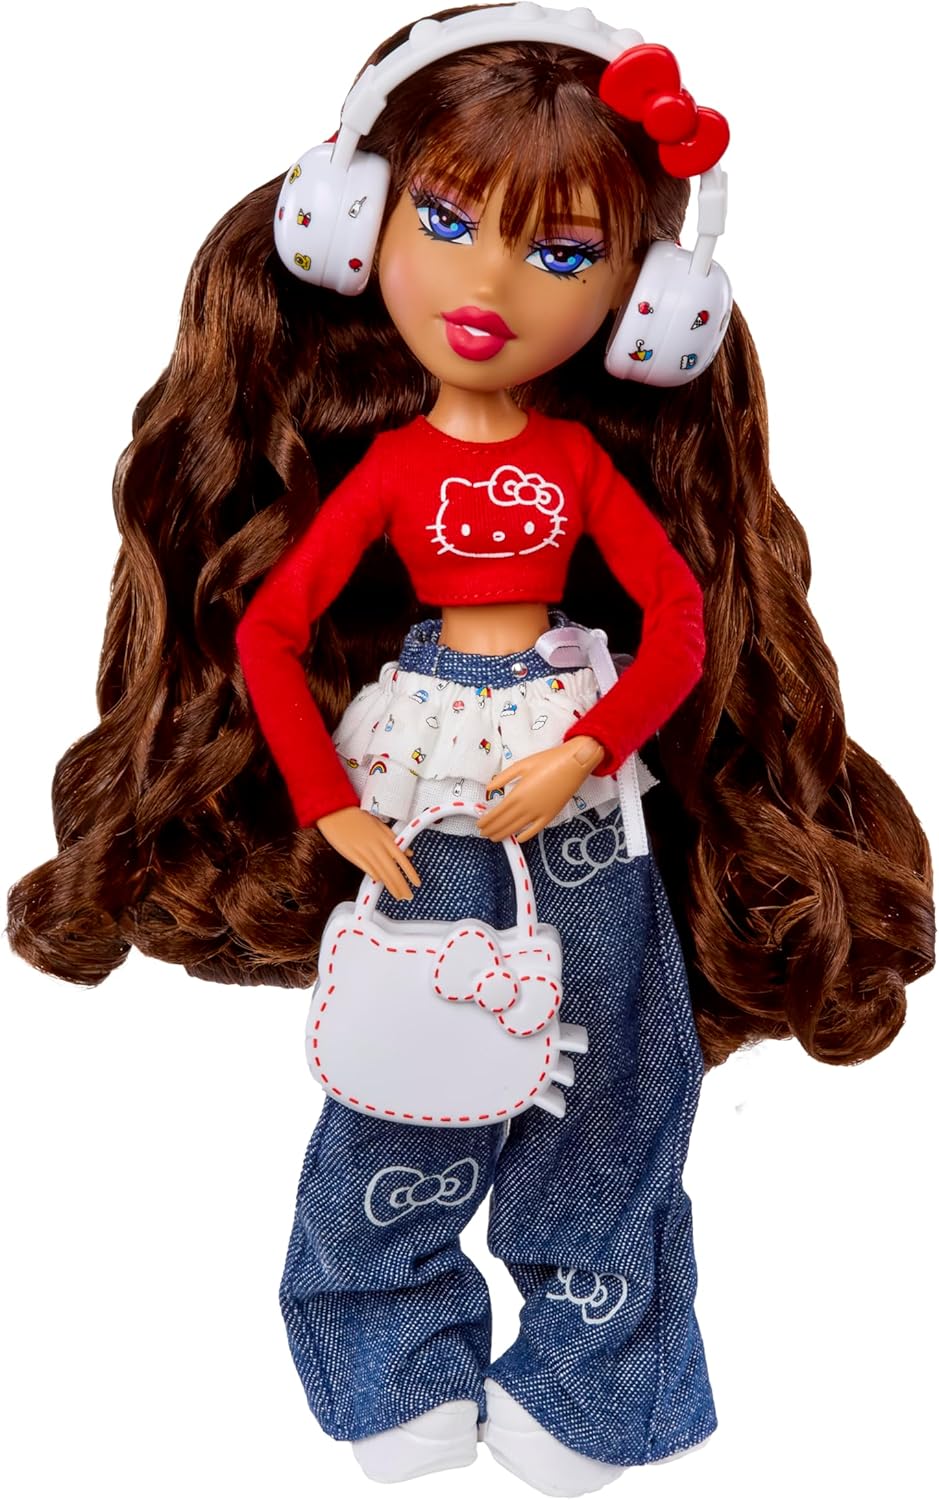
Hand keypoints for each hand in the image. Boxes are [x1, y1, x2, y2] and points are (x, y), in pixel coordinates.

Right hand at [316, 806, 420, 900]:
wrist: (335, 812)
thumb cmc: (356, 817)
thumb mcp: (379, 824)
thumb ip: (393, 839)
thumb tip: (407, 851)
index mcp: (385, 838)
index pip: (402, 859)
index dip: (411, 873)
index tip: (417, 883)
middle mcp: (377, 846)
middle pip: (393, 870)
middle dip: (402, 886)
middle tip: (408, 896)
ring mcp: (365, 852)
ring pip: (382, 873)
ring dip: (391, 886)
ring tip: (397, 895)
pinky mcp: (353, 856)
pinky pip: (367, 869)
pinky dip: (375, 877)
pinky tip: (380, 884)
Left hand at [476, 736, 604, 842]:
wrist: (574, 764)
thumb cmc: (548, 761)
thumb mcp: (521, 765)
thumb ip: (503, 778)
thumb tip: (489, 787)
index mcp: (517, 794)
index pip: (497, 813)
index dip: (486, 820)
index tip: (479, 824)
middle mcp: (526, 807)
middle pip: (505, 823)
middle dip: (492, 829)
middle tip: (483, 833)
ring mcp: (539, 813)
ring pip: (517, 828)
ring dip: (504, 834)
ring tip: (495, 838)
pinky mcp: (551, 815)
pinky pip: (535, 829)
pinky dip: (526, 836)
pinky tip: (519, 839)